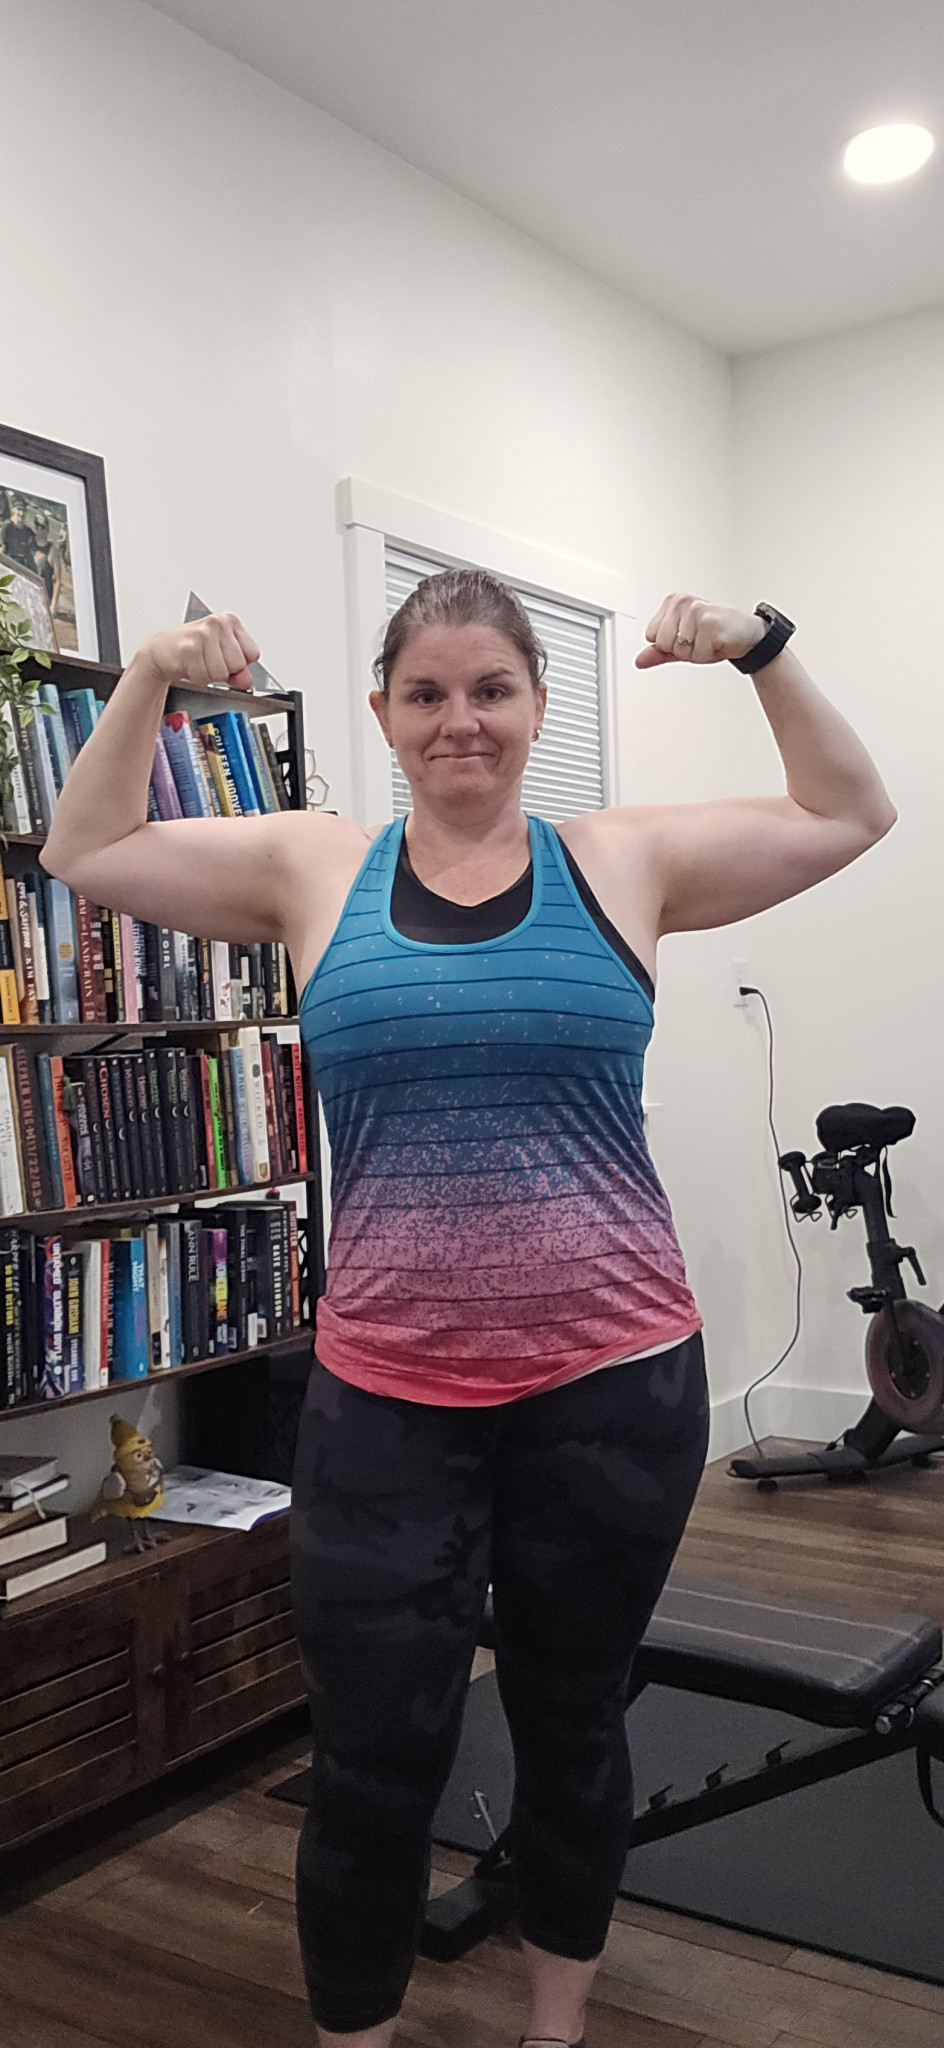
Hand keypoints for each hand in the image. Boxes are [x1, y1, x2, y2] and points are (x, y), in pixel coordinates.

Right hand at [135, 612, 259, 691]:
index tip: (224, 658)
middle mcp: (217, 623)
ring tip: (197, 663)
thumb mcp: (221, 657)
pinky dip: (196, 677)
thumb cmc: (192, 650)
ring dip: (208, 675)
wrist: (161, 651)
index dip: (238, 664)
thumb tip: (247, 681)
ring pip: (221, 673)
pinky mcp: (189, 648)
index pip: (252, 654)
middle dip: (223, 670)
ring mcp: (203, 634)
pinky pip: (204, 677)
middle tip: (207, 661)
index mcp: (229, 621)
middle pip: (238, 665)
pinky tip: (189, 665)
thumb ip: (239, 670)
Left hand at [636, 594, 765, 668]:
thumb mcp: (682, 644)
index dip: (670, 645)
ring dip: (696, 652)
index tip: (688, 638)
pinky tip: (718, 641)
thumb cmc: (716, 635)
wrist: (748, 634)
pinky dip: (708, 654)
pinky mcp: (708, 622)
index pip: (651, 636)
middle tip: (700, 640)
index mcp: (672, 602)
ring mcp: (695, 610)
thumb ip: (659, 651)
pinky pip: (696, 653)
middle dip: (681, 650)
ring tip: (709, 641)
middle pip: (661, 643)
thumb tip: (639, 661)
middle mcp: (682, 602)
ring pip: (679, 649)